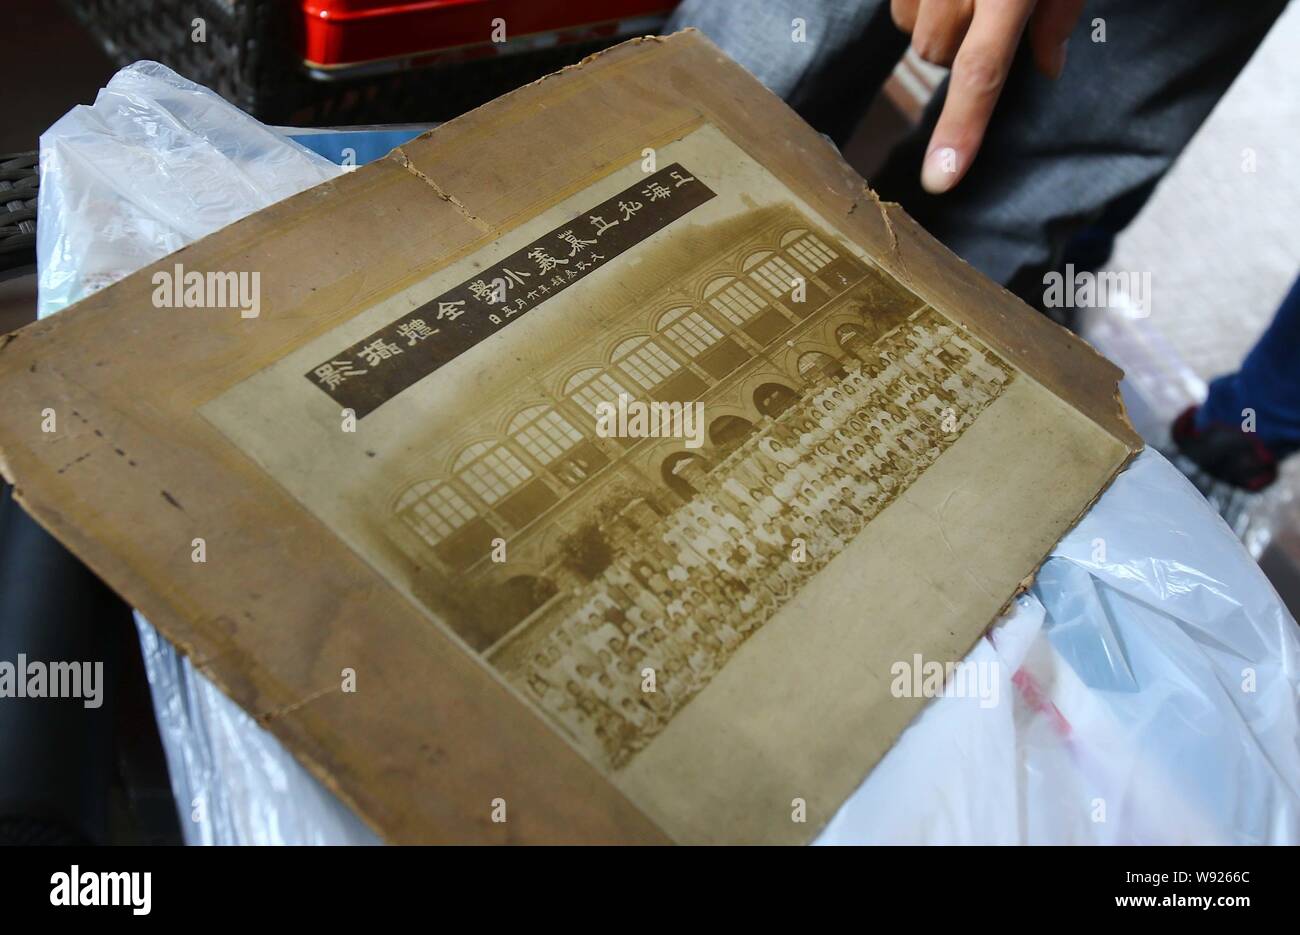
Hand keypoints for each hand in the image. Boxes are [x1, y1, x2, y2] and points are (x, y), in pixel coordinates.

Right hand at [891, 0, 1084, 192]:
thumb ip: (1059, 14)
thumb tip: (1049, 66)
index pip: (980, 73)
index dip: (960, 128)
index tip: (939, 179)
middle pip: (935, 53)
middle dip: (959, 43)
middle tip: (992, 6)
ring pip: (910, 28)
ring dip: (934, 17)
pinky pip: (898, 2)